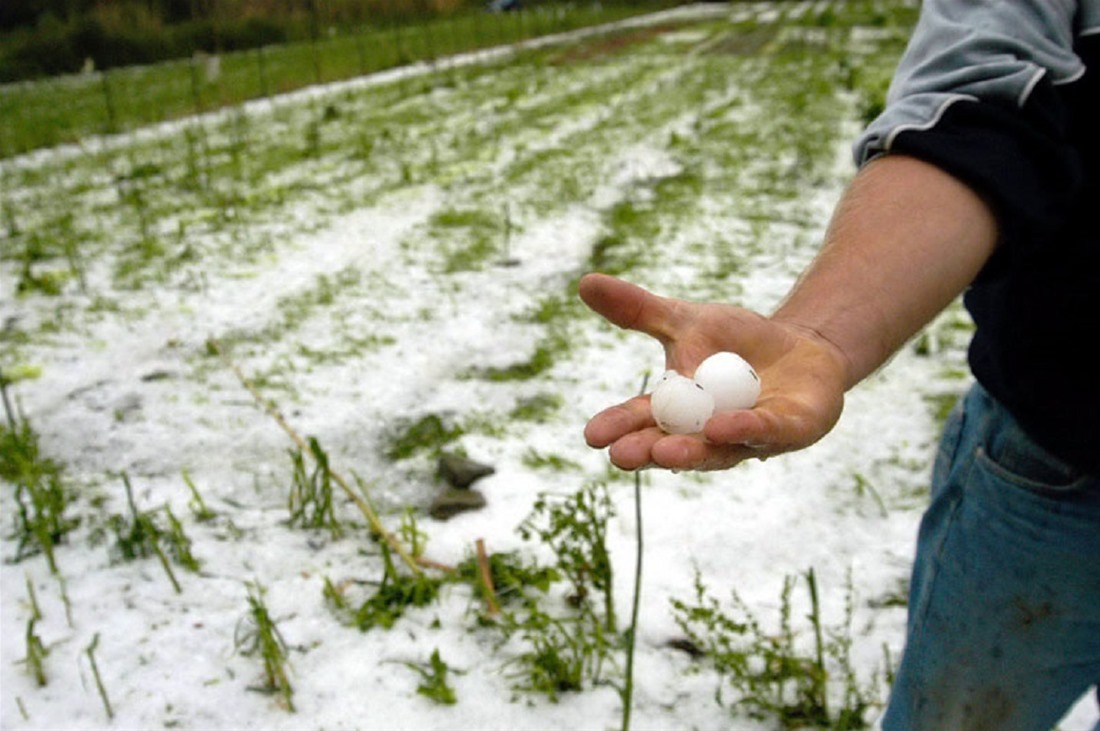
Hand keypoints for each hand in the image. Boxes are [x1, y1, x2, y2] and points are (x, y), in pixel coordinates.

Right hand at [578, 273, 847, 470]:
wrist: (802, 348)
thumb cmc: (735, 343)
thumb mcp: (685, 321)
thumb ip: (638, 310)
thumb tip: (583, 282)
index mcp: (677, 411)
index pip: (642, 421)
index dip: (618, 429)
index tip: (591, 435)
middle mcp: (707, 434)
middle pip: (673, 447)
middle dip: (648, 452)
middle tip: (621, 457)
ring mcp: (748, 438)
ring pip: (717, 450)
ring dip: (690, 452)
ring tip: (663, 454)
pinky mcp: (789, 430)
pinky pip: (764, 432)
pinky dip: (743, 429)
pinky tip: (722, 426)